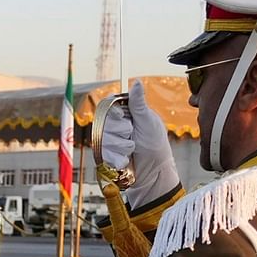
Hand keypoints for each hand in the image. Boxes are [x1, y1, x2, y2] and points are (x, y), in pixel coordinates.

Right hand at [99, 81, 179, 210]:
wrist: (152, 174)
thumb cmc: (155, 147)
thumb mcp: (148, 122)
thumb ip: (138, 104)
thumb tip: (137, 82)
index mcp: (128, 112)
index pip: (109, 104)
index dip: (114, 113)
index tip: (125, 120)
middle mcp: (117, 124)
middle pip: (103, 121)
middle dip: (119, 132)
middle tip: (131, 136)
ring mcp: (110, 140)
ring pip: (101, 137)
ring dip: (118, 146)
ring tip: (131, 151)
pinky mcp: (106, 154)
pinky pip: (101, 152)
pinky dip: (115, 157)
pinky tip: (125, 161)